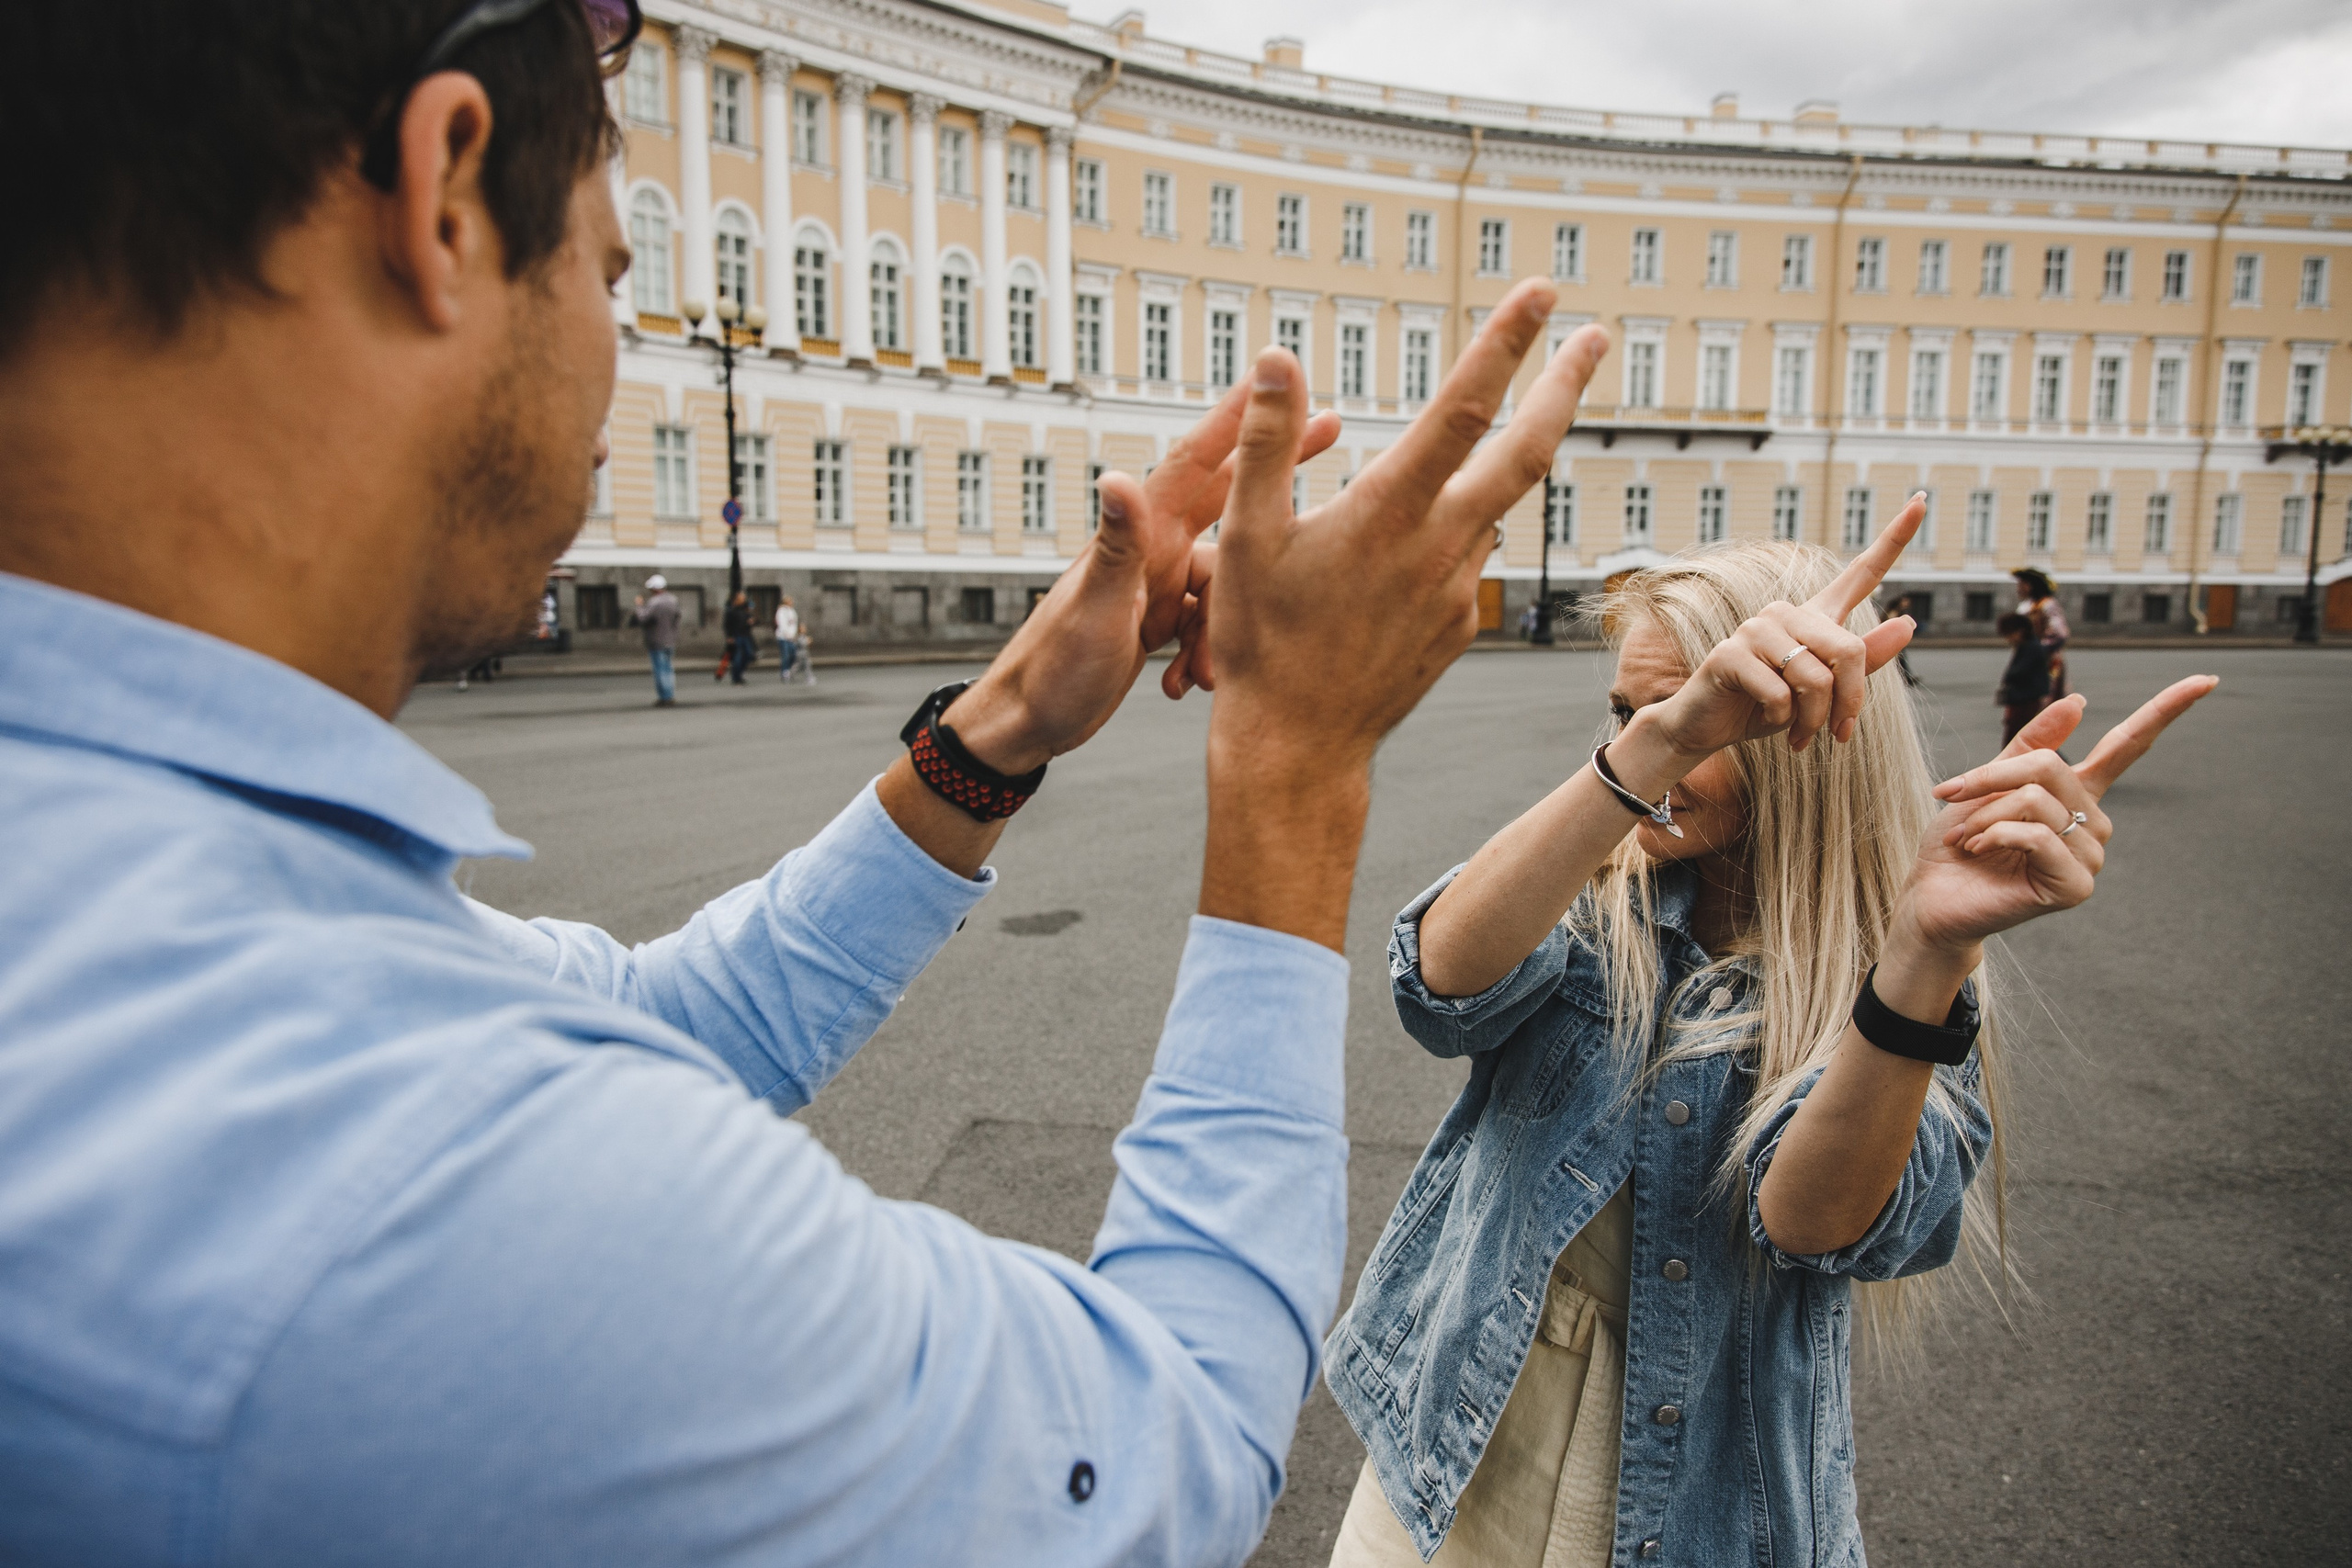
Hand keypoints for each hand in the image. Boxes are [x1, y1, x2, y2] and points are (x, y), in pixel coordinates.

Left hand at [943, 381, 1339, 772]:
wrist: (1027, 723)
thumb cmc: (1051, 669)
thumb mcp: (1093, 609)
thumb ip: (1115, 547)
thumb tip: (1118, 478)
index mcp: (1142, 536)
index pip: (1198, 461)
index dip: (1239, 417)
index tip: (1279, 378)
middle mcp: (1152, 548)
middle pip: (1227, 497)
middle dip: (1274, 471)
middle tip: (1330, 431)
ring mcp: (1156, 582)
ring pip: (1225, 581)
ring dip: (1228, 622)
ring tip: (1207, 672)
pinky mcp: (1157, 618)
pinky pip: (1206, 620)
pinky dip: (1208, 649)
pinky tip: (1189, 685)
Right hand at [1199, 280, 1610, 946]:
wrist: (1299, 744)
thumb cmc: (1261, 640)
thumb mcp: (1244, 536)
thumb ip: (1266, 442)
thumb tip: (1277, 357)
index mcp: (1390, 513)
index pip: (1464, 408)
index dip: (1507, 344)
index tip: (1542, 294)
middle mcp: (1439, 545)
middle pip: (1527, 451)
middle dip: (1563, 386)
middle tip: (1594, 335)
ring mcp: (1459, 587)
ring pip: (1495, 504)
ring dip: (1507, 457)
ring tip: (1495, 427)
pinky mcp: (1460, 623)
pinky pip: (1469, 555)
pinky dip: (1460, 525)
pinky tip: (1418, 536)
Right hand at [1644, 497, 1923, 759]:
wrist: (1709, 728)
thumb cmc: (1767, 708)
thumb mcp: (1825, 693)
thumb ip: (1865, 662)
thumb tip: (1909, 623)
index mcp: (1815, 617)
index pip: (1863, 572)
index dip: (1895, 537)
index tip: (1921, 500)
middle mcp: (1787, 613)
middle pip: (1849, 650)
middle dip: (1849, 702)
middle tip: (1837, 734)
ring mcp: (1756, 629)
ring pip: (1815, 677)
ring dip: (1814, 719)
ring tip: (1801, 736)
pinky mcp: (1731, 653)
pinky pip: (1780, 693)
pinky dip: (1782, 719)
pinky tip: (1768, 719)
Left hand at [1887, 677, 2218, 960]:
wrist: (1935, 899)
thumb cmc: (1957, 843)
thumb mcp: (1986, 783)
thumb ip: (2030, 745)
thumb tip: (2079, 701)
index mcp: (2078, 793)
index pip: (2129, 746)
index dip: (2167, 710)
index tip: (2206, 680)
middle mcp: (2094, 822)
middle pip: (2051, 767)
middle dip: (1990, 777)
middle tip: (1952, 792)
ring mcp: (2089, 855)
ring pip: (2037, 801)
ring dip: (1984, 813)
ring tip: (1966, 836)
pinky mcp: (2077, 885)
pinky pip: (2038, 835)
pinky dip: (1994, 835)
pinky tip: (1979, 851)